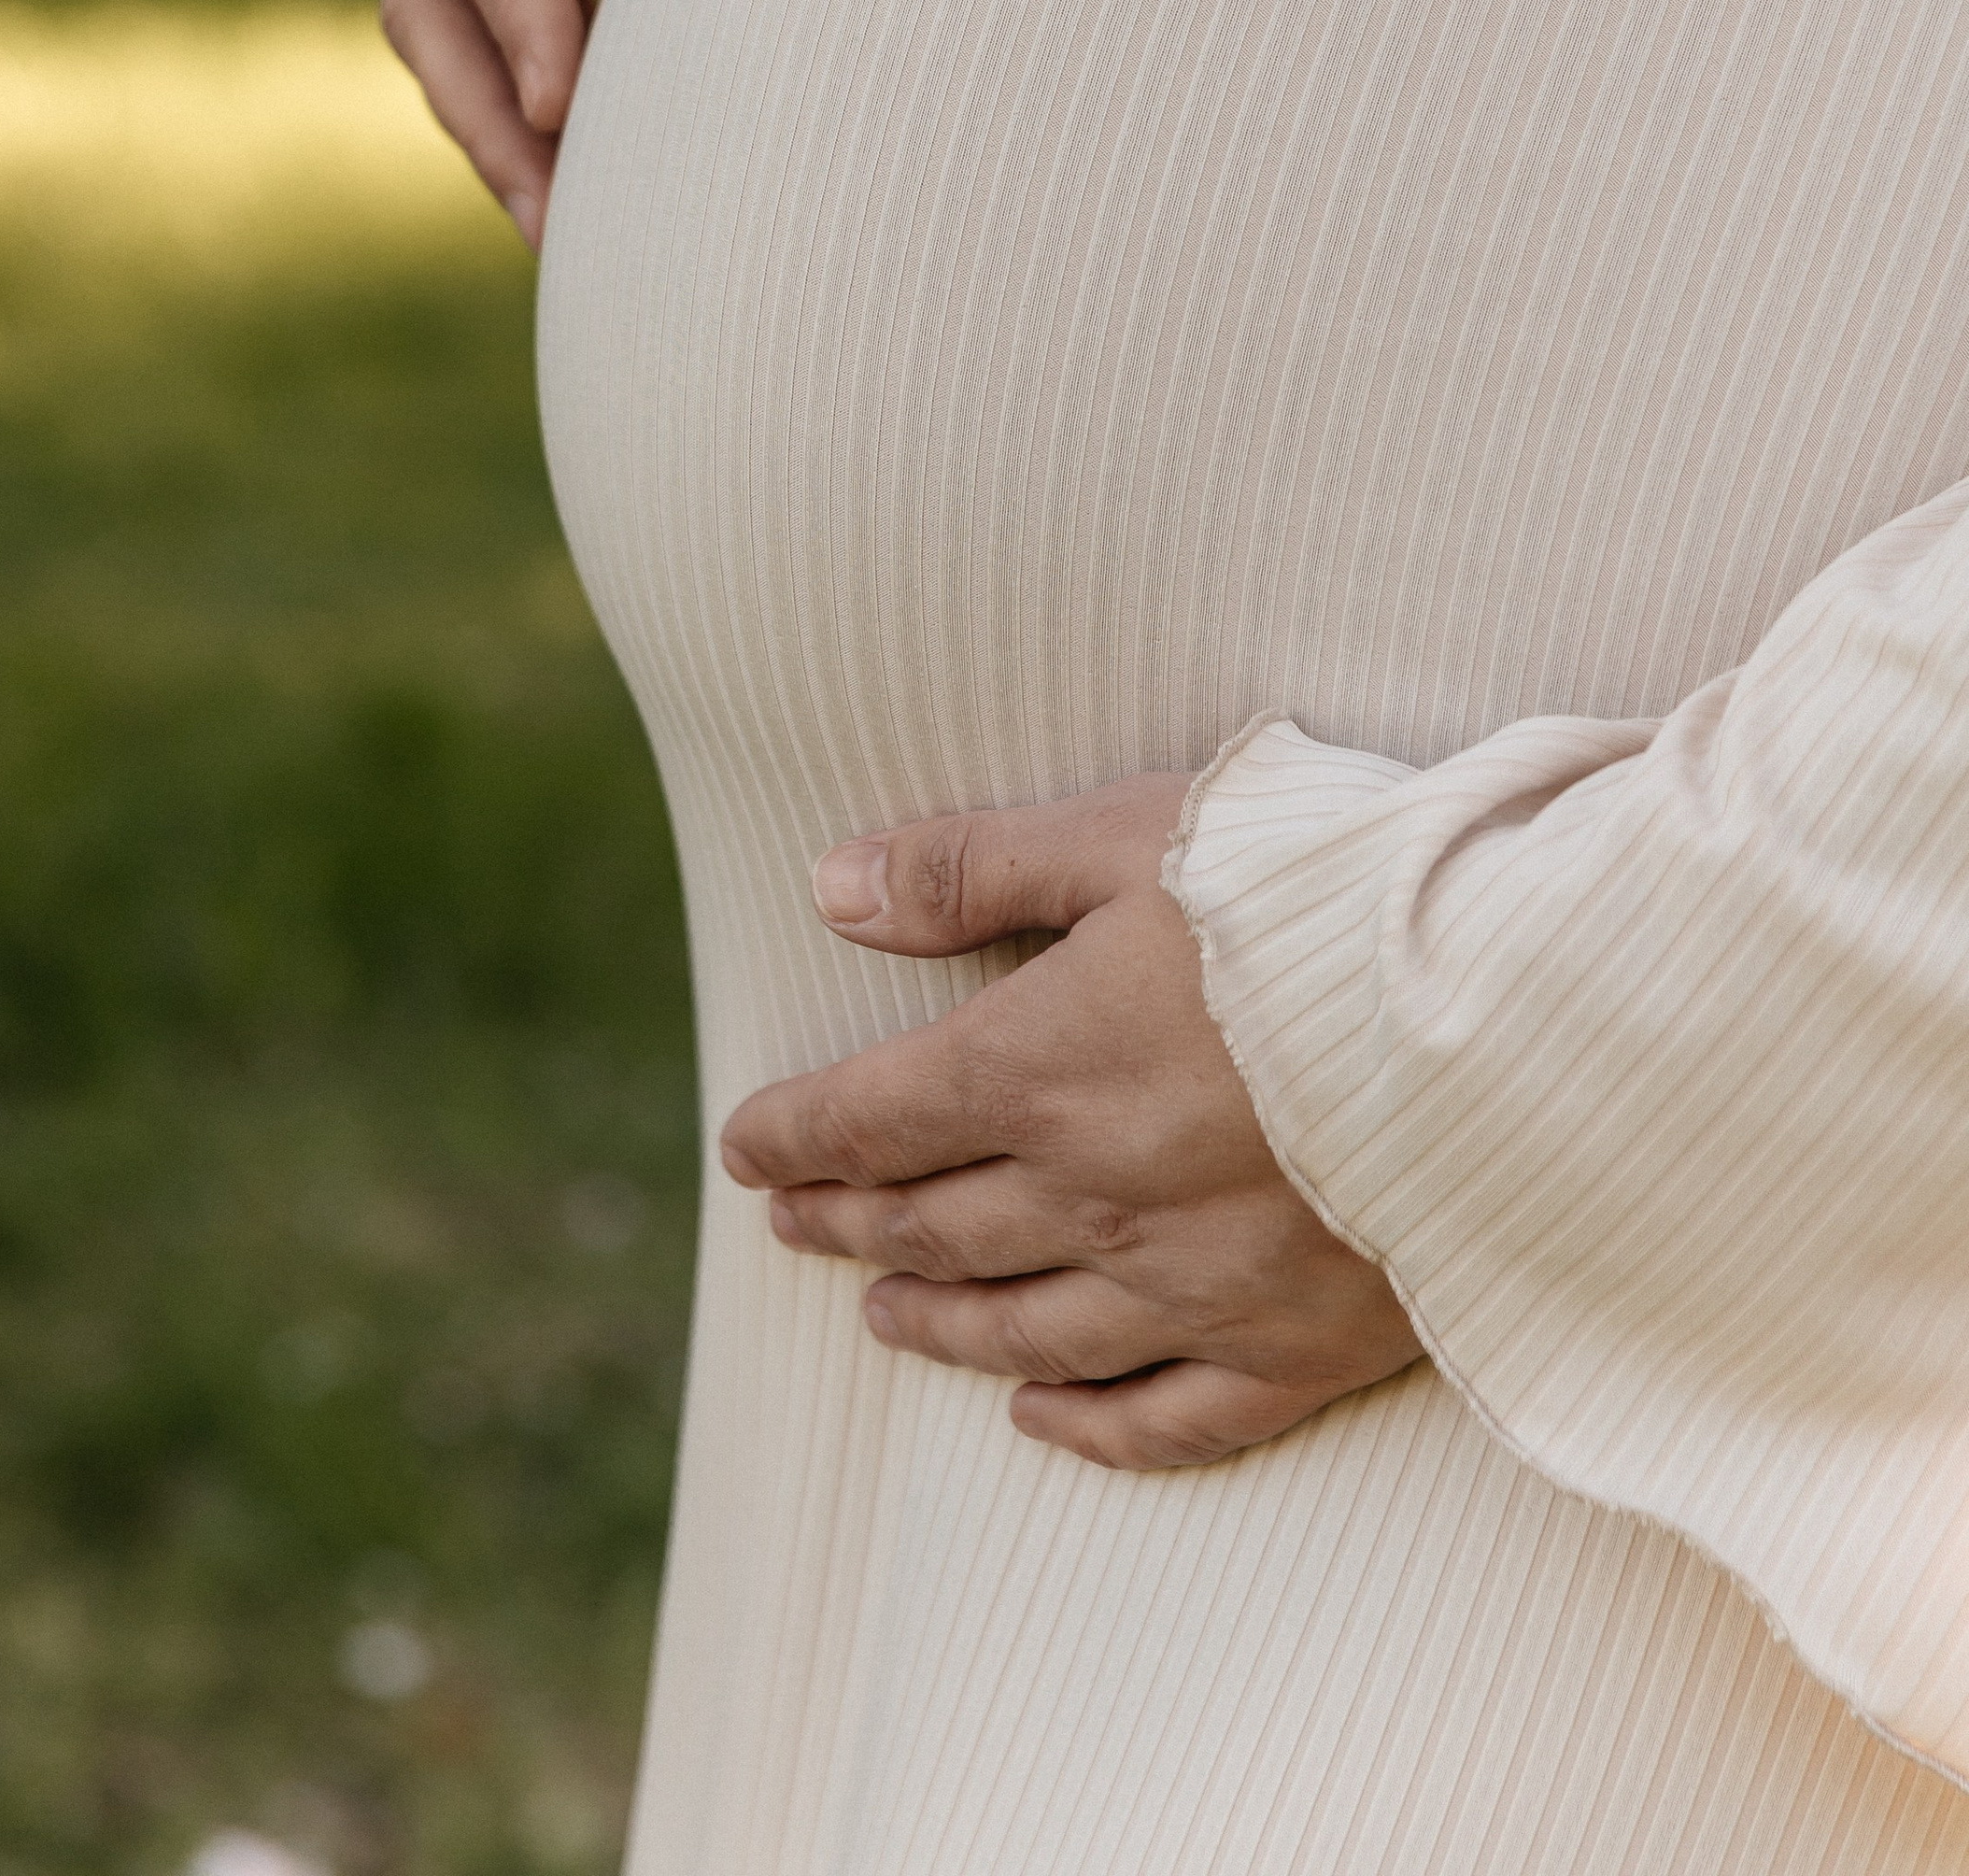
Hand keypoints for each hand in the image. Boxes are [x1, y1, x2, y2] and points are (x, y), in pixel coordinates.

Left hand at [719, 778, 1422, 1469]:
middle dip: (852, 1223)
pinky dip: (1087, 1423)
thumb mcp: (1132, 834)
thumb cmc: (1319, 897)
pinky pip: (1165, 1415)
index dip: (798, 1133)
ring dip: (941, 1323)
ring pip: (1027, 1327)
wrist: (1509, 1023)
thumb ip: (976, 867)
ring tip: (886, 1318)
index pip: (875, 1118)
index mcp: (1040, 1068)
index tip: (749, 1145)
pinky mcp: (1296, 1345)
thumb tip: (832, 888)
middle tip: (797, 1226)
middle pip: (936, 1227)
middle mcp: (1094, 1196)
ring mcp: (1194, 1285)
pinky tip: (1041, 1418)